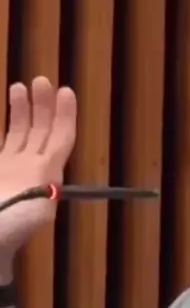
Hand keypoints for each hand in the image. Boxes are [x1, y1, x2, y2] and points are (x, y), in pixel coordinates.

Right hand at [0, 77, 75, 261]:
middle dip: (44, 106)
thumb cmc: (9, 227)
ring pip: (20, 134)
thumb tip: (47, 180)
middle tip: (41, 80)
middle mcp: (30, 170)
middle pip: (42, 132)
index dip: (65, 116)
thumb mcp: (36, 210)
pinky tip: (6, 108)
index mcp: (46, 176)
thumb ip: (42, 190)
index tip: (66, 92)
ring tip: (20, 87)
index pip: (61, 139)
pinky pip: (5, 143)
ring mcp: (10, 169)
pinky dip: (8, 124)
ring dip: (23, 111)